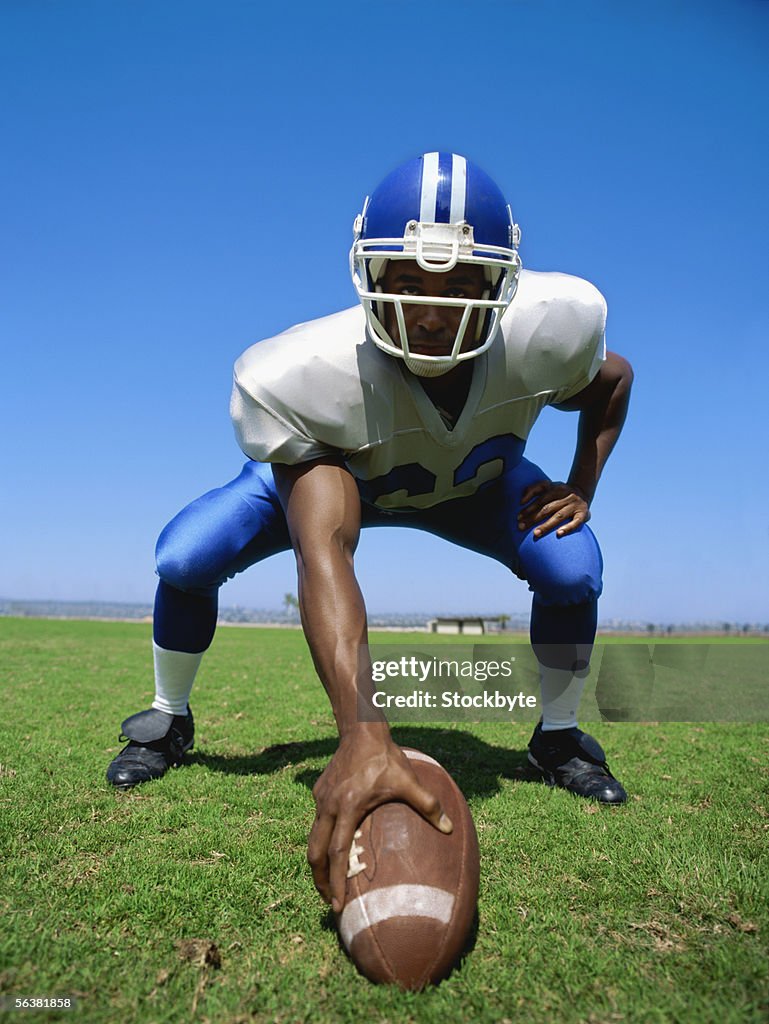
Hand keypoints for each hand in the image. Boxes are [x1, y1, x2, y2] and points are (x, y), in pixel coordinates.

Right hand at [308, 728, 452, 911]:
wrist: (361, 731)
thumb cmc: (385, 757)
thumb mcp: (408, 780)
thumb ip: (429, 805)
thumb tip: (449, 829)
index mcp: (348, 808)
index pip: (338, 853)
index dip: (336, 882)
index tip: (338, 904)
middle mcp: (328, 806)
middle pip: (315, 853)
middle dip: (320, 880)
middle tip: (330, 902)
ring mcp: (320, 799)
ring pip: (312, 839)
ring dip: (318, 862)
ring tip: (328, 882)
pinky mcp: (319, 792)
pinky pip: (316, 821)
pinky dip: (321, 839)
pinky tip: (333, 845)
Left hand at [517, 479, 590, 539]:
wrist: (583, 492)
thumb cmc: (560, 493)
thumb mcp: (549, 486)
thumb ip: (534, 489)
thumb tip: (521, 501)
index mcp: (556, 488)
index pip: (540, 498)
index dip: (529, 507)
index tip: (518, 517)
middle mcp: (566, 495)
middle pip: (547, 508)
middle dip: (533, 518)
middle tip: (521, 527)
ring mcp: (574, 505)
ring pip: (559, 516)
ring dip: (546, 525)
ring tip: (536, 533)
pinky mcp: (583, 514)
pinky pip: (576, 522)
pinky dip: (568, 528)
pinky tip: (558, 534)